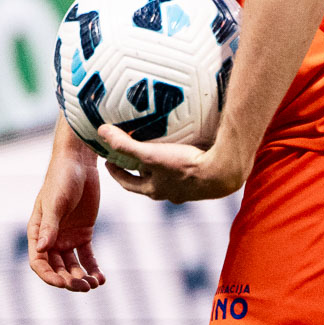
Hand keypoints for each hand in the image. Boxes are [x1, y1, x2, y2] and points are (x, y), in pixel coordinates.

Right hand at [26, 152, 105, 292]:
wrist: (80, 162)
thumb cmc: (61, 178)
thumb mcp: (56, 202)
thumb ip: (50, 226)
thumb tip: (41, 249)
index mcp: (37, 231)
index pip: (38, 262)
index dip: (49, 276)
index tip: (64, 283)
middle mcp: (51, 237)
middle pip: (57, 268)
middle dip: (68, 280)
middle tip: (84, 286)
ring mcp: (67, 237)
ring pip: (72, 266)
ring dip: (81, 277)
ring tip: (95, 283)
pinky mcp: (83, 234)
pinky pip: (87, 257)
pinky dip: (93, 268)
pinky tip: (101, 278)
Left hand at [98, 125, 249, 202]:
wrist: (222, 174)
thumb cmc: (184, 167)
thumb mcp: (150, 155)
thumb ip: (125, 144)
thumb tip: (101, 132)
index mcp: (155, 190)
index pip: (128, 183)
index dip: (116, 173)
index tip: (108, 161)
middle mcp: (170, 193)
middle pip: (147, 181)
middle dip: (137, 169)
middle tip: (129, 154)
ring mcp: (187, 189)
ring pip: (167, 176)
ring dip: (159, 166)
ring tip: (156, 149)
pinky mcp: (202, 180)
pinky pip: (185, 170)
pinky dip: (179, 161)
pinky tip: (183, 149)